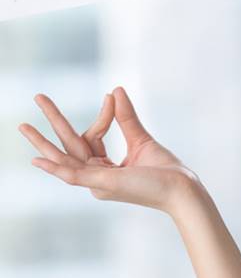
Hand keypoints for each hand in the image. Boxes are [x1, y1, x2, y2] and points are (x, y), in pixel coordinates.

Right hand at [18, 86, 199, 213]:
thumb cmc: (165, 171)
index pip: (92, 137)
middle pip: (69, 145)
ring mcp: (98, 182)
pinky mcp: (102, 184)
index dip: (101, 116)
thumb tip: (115, 90)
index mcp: (106, 169)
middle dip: (52, 122)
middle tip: (37, 96)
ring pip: (63, 159)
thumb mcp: (141, 139)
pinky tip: (37, 160)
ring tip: (22, 125)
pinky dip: (55, 168)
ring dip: (42, 142)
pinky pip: (73, 175)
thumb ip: (126, 117)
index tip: (110, 97)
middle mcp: (98, 177)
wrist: (181, 188)